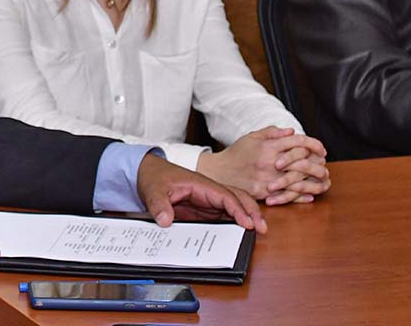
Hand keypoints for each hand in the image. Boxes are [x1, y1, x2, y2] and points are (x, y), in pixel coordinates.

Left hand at [138, 152, 266, 232]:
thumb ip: (159, 205)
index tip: (247, 224)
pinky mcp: (203, 210)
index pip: (226, 196)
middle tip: (262, 228)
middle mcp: (208, 192)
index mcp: (201, 184)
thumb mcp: (152, 190)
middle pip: (238, 199)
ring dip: (246, 218)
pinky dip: (233, 224)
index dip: (238, 210)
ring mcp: (207, 201)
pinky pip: (222, 216)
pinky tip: (238, 236)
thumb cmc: (154, 177)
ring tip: (257, 233)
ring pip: (233, 208)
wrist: (148, 174)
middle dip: (252, 212)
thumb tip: (165, 221)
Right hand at [196, 127, 327, 203]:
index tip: (321, 149)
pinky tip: (309, 194)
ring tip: (321, 180)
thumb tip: (291, 131)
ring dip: (313, 181)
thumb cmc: (236, 154)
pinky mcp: (263, 192)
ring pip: (297, 180)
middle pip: (301, 161)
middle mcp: (269, 161)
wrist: (219, 172)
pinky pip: (287, 195)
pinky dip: (301, 195)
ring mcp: (267, 178)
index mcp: (268, 146)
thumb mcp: (252, 137)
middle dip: (317, 163)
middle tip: (324, 165)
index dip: (313, 144)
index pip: (297, 141)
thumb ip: (272, 133)